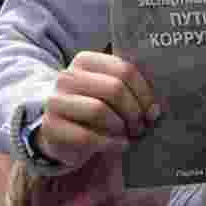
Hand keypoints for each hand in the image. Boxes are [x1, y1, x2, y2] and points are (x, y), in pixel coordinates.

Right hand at [37, 51, 161, 171]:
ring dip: (122, 126)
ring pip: (99, 110)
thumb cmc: (93, 107)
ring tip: (130, 135)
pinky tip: (120, 145)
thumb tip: (155, 110)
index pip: (125, 70)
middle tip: (142, 126)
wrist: (59, 130)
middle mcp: (68, 76)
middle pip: (114, 89)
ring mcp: (56, 100)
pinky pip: (86, 136)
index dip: (144, 92)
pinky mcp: (50, 127)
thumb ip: (132, 92)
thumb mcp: (110, 92)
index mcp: (86, 60)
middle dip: (134, 111)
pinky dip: (109, 143)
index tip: (153, 109)